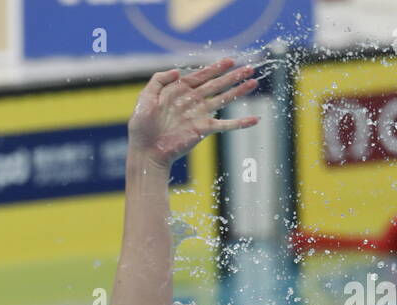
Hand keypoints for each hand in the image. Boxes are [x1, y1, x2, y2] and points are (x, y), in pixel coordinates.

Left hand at [127, 58, 259, 168]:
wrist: (146, 151)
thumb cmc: (142, 127)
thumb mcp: (145, 98)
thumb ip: (158, 80)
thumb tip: (177, 71)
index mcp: (179, 91)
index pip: (201, 76)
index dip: (215, 68)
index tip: (230, 60)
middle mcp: (192, 101)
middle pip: (217, 85)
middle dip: (233, 76)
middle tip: (249, 68)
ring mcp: (199, 115)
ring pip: (224, 100)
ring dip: (239, 91)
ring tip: (254, 82)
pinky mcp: (203, 130)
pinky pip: (225, 125)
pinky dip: (240, 123)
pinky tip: (255, 119)